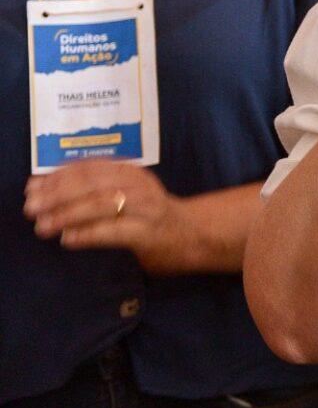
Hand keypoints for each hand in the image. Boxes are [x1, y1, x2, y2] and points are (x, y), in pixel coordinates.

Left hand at [24, 161, 189, 274]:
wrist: (195, 235)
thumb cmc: (151, 216)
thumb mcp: (126, 194)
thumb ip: (93, 190)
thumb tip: (43, 190)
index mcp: (130, 172)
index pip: (90, 167)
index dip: (58, 175)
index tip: (33, 187)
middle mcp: (139, 185)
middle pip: (93, 184)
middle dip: (57, 195)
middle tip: (31, 208)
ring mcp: (147, 208)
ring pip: (102, 204)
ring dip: (68, 215)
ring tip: (43, 226)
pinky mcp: (150, 233)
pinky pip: (115, 231)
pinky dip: (89, 234)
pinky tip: (69, 240)